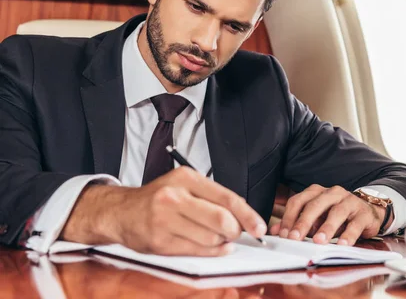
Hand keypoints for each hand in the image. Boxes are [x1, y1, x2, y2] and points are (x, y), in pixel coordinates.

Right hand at [61, 167, 266, 255]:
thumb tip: (244, 219)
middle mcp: (174, 197)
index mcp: (185, 178)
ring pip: (211, 238)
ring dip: (220, 242)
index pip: (226, 197)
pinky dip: (210, 251)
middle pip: (221, 220)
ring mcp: (164, 220)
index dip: (247, 215)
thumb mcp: (185, 185)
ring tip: (214, 236)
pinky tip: (210, 246)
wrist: (121, 212)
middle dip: (235, 231)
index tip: (260, 227)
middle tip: (234, 233)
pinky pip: (196, 251)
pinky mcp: (159, 242)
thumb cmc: (159, 198)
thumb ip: (213, 198)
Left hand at [269, 184, 385, 245]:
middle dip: (303, 222)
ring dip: (327, 228)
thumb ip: (296, 222)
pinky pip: (355, 224)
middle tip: (295, 238)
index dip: (289, 218)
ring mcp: (349, 201)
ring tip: (318, 241)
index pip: (298, 201)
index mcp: (317, 192)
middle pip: (315, 205)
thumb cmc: (337, 215)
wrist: (368, 212)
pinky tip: (342, 245)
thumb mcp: (315, 218)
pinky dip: (348, 235)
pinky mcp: (364, 213)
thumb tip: (275, 232)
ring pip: (336, 213)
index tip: (283, 235)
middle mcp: (332, 193)